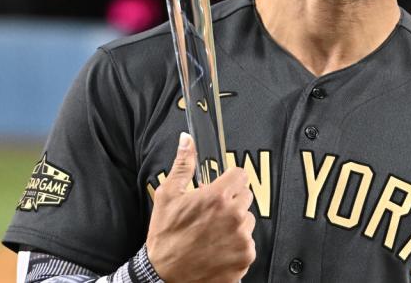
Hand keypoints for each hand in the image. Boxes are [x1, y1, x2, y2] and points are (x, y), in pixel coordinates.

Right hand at [146, 133, 255, 282]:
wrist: (163, 276)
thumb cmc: (165, 236)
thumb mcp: (168, 195)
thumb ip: (183, 165)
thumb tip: (187, 140)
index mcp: (218, 198)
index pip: (241, 175)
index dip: (229, 180)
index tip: (221, 188)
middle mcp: (235, 217)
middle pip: (246, 198)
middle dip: (232, 202)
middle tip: (212, 214)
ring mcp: (242, 240)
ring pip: (247, 222)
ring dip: (235, 225)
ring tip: (212, 233)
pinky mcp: (244, 259)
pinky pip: (247, 245)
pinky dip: (236, 247)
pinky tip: (217, 249)